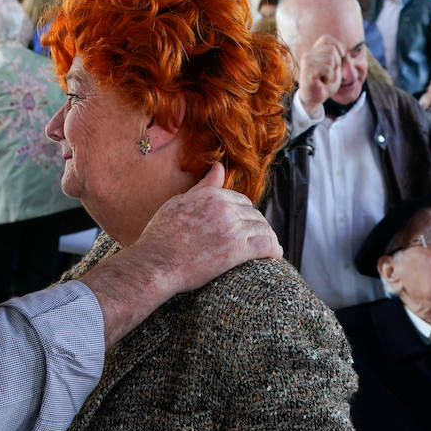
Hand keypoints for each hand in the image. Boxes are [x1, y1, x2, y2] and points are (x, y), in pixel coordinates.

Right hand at [78, 163, 280, 346]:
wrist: (155, 263)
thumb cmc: (161, 236)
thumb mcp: (179, 203)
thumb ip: (203, 187)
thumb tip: (219, 167)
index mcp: (212, 195)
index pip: (240, 200)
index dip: (244, 214)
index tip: (244, 226)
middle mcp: (225, 208)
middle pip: (254, 214)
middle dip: (257, 226)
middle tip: (257, 240)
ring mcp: (232, 228)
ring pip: (263, 229)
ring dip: (268, 238)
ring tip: (269, 249)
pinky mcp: (237, 250)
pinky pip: (266, 245)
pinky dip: (274, 250)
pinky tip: (275, 256)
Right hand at [296, 35, 346, 116]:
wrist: (315, 99)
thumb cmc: (325, 84)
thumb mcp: (336, 68)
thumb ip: (341, 58)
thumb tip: (345, 54)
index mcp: (313, 51)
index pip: (326, 38)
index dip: (337, 46)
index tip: (339, 58)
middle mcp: (308, 54)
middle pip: (332, 49)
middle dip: (336, 63)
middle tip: (328, 74)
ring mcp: (306, 62)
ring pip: (330, 59)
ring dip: (332, 72)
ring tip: (324, 78)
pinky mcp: (307, 71)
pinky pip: (327, 69)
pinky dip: (329, 77)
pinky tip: (321, 82)